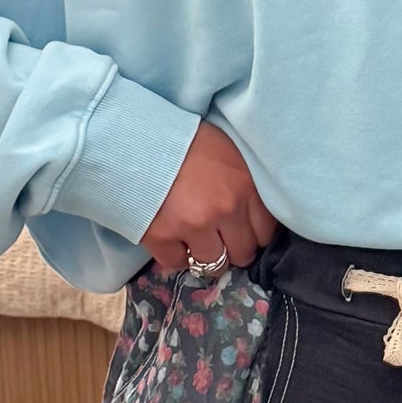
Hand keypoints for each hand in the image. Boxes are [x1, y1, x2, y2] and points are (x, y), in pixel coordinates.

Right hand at [141, 122, 278, 276]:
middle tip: (218, 238)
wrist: (136, 137)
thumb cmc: (185, 141)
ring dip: (205, 256)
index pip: (265, 232)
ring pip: (212, 264)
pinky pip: (177, 263)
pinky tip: (172, 238)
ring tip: (195, 240)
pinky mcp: (162, 236)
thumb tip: (252, 215)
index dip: (253, 234)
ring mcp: (194, 225)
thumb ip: (244, 184)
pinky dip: (175, 255)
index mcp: (246, 186)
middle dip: (232, 249)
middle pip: (243, 253)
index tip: (241, 230)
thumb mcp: (228, 153)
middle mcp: (225, 209)